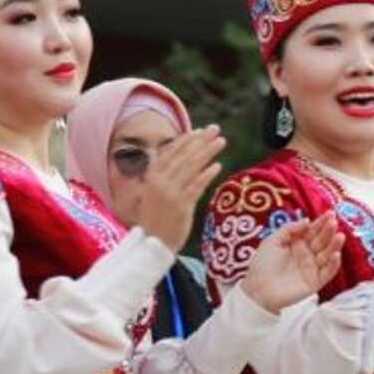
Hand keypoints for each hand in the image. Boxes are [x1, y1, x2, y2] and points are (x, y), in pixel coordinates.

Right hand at [135, 127, 226, 250]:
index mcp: (152, 177)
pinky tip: (217, 166)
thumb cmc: (156, 220)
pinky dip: (207, 174)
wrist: (152, 244)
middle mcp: (160, 182)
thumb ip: (163, 176)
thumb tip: (173, 158)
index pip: (170, 152)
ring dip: (207, 152)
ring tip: (221, 141)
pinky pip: (196, 186)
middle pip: (183, 156)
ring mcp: (170, 193)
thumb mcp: (153, 194)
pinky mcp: (181, 206)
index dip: (186, 140)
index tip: (200, 131)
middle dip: (200, 140)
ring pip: (191, 167)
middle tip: (215, 129)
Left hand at [238, 213, 343, 311]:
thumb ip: (289, 229)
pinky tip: (335, 255)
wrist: (258, 290)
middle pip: (322, 241)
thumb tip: (307, 221)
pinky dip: (334, 264)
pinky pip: (328, 272)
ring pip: (327, 255)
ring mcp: (312, 268)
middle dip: (328, 231)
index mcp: (297, 243)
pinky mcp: (316, 282)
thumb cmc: (262, 265)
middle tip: (334, 223)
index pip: (313, 231)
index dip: (321, 223)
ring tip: (339, 236)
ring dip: (334, 245)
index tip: (330, 214)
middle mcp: (307, 254)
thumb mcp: (272, 241)